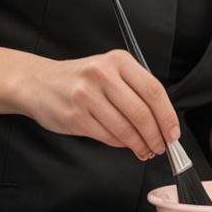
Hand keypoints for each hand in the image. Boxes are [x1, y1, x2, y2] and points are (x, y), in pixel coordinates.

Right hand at [26, 49, 179, 160]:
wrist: (38, 83)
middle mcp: (102, 74)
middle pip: (141, 112)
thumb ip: (135, 89)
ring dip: (140, 144)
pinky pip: (107, 136)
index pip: (153, 90)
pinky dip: (121, 144)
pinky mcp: (75, 116)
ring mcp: (86, 95)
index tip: (173, 132)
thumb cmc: (81, 79)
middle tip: (161, 146)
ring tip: (145, 150)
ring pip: (125, 128)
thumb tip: (161, 121)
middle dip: (156, 135)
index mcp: (118, 60)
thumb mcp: (110, 71)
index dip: (167, 116)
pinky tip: (125, 145)